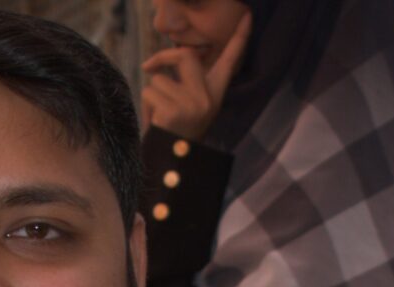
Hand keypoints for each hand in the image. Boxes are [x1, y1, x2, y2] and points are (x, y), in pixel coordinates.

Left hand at [142, 10, 251, 139]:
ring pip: (159, 80)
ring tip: (158, 117)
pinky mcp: (172, 112)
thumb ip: (187, 85)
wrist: (171, 163)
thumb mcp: (189, 108)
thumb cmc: (176, 134)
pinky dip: (145, 107)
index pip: (229, 62)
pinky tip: (154, 123)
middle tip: (148, 66)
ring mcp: (190, 104)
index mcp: (214, 95)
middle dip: (164, 57)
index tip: (247, 16)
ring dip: (151, 96)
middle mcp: (207, 98)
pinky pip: (149, 94)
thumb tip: (168, 61)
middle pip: (185, 56)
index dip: (239, 39)